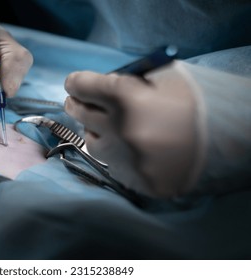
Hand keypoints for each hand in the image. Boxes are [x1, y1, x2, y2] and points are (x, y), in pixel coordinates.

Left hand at [64, 61, 203, 197]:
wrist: (222, 150)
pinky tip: (128, 147)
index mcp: (127, 98)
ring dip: (94, 129)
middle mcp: (117, 129)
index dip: (76, 81)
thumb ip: (132, 79)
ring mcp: (121, 157)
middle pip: (78, 111)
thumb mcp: (168, 79)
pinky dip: (112, 150)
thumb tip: (104, 84)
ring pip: (90, 138)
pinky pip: (108, 160)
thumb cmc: (196, 108)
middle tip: (77, 100)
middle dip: (76, 102)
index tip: (75, 82)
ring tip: (109, 125)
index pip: (82, 85)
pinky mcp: (128, 177)